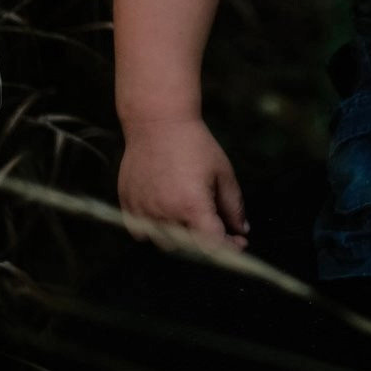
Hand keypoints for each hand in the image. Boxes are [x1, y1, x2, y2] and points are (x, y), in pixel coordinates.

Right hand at [118, 117, 248, 247]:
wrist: (158, 122)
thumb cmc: (195, 144)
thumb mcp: (222, 172)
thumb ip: (233, 206)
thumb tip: (241, 230)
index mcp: (192, 206)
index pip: (212, 245)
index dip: (229, 248)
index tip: (239, 242)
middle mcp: (165, 214)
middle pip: (190, 247)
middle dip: (208, 241)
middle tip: (221, 226)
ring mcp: (143, 212)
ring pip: (165, 243)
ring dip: (182, 237)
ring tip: (192, 215)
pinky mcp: (128, 206)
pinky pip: (142, 232)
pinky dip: (155, 230)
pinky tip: (167, 213)